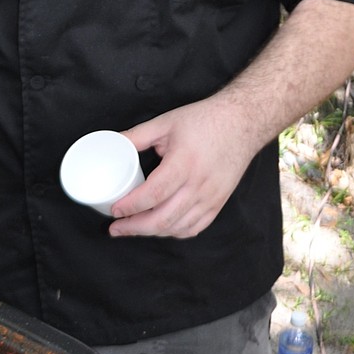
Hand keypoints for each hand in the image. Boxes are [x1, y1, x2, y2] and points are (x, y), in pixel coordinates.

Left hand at [107, 97, 257, 238]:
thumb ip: (137, 136)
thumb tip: (111, 142)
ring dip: (152, 232)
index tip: (114, 210)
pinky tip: (160, 228)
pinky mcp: (218, 203)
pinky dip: (174, 232)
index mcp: (184, 163)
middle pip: (163, 218)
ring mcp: (211, 197)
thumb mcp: (165, 122)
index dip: (131, 206)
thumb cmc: (203, 120)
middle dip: (135, 227)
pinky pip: (195, 228)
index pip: (154, 194)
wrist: (242, 122)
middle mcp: (199, 184)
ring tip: (132, 228)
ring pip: (177, 227)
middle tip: (116, 228)